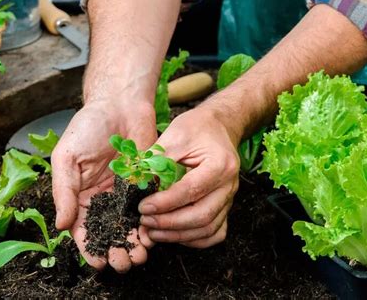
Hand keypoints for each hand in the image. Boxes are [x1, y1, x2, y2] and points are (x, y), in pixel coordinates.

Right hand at [51, 100, 156, 272]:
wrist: (121, 104)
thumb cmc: (88, 126)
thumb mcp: (67, 157)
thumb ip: (64, 191)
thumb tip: (62, 226)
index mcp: (80, 195)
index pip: (83, 229)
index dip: (89, 248)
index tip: (98, 263)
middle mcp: (103, 198)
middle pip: (108, 233)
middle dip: (114, 251)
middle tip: (123, 264)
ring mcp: (125, 193)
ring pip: (129, 226)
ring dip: (133, 244)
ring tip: (139, 257)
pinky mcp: (146, 185)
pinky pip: (148, 209)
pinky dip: (150, 224)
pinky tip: (153, 236)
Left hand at [138, 107, 239, 247]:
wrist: (219, 127)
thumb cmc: (197, 127)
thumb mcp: (175, 135)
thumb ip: (157, 160)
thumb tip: (136, 185)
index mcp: (219, 164)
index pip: (191, 190)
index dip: (165, 203)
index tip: (143, 207)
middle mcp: (229, 185)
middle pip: (202, 216)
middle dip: (170, 224)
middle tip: (145, 222)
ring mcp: (229, 198)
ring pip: (208, 229)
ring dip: (178, 235)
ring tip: (153, 232)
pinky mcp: (225, 206)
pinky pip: (215, 232)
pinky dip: (195, 239)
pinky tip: (174, 235)